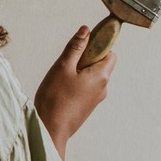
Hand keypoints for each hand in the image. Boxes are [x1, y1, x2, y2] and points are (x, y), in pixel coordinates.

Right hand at [33, 26, 113, 159]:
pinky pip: (86, 87)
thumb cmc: (55, 99)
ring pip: (92, 76)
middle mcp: (103, 87)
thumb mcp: (63, 67)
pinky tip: (61, 89)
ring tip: (61, 79)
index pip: (109, 52)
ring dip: (79, 71)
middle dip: (85, 58)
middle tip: (66, 63)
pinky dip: (76, 83)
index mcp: (101, 76)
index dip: (98, 45)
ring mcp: (96, 98)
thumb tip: (86, 30)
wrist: (51, 129)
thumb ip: (75, 47)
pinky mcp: (87, 106)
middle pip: (100, 63)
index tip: (82, 45)